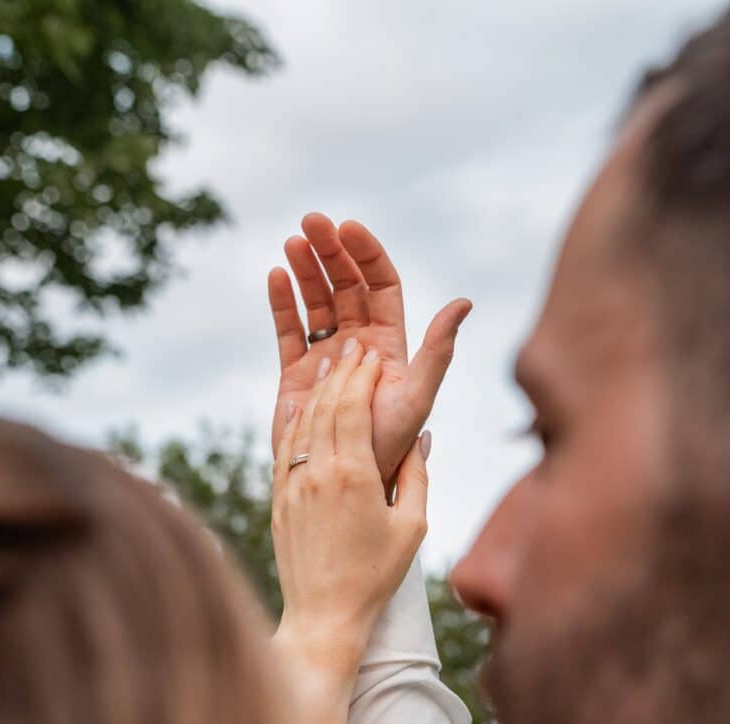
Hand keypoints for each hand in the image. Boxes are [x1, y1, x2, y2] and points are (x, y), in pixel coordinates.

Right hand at [269, 213, 470, 483]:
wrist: (346, 483)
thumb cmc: (390, 446)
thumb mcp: (418, 396)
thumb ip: (439, 350)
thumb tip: (464, 302)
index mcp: (390, 343)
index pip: (380, 285)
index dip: (366, 254)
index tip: (348, 229)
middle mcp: (358, 344)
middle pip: (345, 285)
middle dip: (330, 252)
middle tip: (310, 222)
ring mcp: (326, 356)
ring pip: (315, 301)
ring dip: (305, 269)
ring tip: (292, 242)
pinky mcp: (297, 374)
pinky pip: (289, 330)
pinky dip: (282, 303)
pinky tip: (276, 276)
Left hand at [272, 339, 429, 689]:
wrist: (323, 615)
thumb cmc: (375, 576)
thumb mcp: (411, 527)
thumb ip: (417, 477)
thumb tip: (422, 439)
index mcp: (355, 476)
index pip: (353, 408)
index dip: (361, 376)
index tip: (370, 354)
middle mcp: (318, 473)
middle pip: (326, 406)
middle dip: (340, 372)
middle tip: (351, 347)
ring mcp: (293, 486)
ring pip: (301, 424)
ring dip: (314, 390)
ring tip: (326, 363)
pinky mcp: (279, 501)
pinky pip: (284, 450)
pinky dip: (292, 422)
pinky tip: (297, 405)